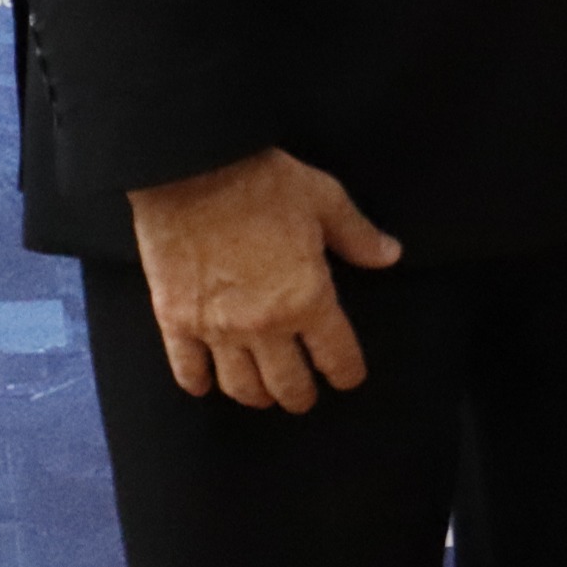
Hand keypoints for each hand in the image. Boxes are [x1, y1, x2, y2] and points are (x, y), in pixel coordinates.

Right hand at [125, 148, 401, 413]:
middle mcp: (264, 325)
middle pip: (287, 383)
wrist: (194, 169)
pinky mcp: (175, 321)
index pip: (335, 355)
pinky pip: (187, 369)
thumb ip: (358, 237)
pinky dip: (198, 384)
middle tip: (304, 397)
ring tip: (263, 396)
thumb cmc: (265, 183)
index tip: (348, 378)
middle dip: (300, 396)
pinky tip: (206, 386)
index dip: (346, 373)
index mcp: (308, 298)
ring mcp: (216, 328)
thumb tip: (390, 256)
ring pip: (240, 386)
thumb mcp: (326, 201)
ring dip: (256, 397)